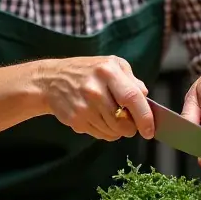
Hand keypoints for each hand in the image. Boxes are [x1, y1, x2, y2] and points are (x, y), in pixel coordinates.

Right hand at [36, 55, 153, 140]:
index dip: (145, 117)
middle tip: (130, 123)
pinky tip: (98, 119)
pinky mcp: (75, 120)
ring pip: (113, 132)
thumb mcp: (111, 64)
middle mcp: (95, 89)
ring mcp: (84, 106)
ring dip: (117, 130)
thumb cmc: (87, 71)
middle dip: (131, 128)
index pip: (133, 98)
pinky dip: (105, 132)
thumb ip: (131, 80)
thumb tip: (145, 98)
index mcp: (108, 71)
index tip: (150, 130)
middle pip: (123, 121)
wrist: (51, 80)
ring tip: (111, 117)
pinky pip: (100, 135)